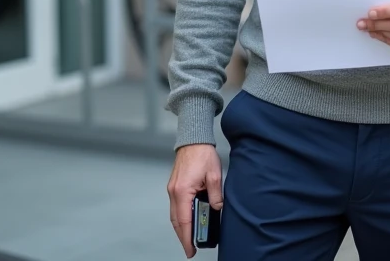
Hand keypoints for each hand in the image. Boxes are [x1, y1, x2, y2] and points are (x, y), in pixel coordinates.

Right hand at [167, 143, 222, 257]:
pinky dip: (180, 217)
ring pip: (174, 215)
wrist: (193, 140)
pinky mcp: (174, 187)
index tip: (191, 248)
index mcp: (182, 191)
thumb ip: (215, 194)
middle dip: (183, 236)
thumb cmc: (202, 154)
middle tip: (191, 248)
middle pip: (176, 221)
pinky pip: (175, 207)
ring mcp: (172, 189)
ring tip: (190, 238)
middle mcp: (174, 192)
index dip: (187, 237)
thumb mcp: (214, 175)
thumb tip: (217, 208)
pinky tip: (187, 221)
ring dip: (181, 228)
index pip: (184, 220)